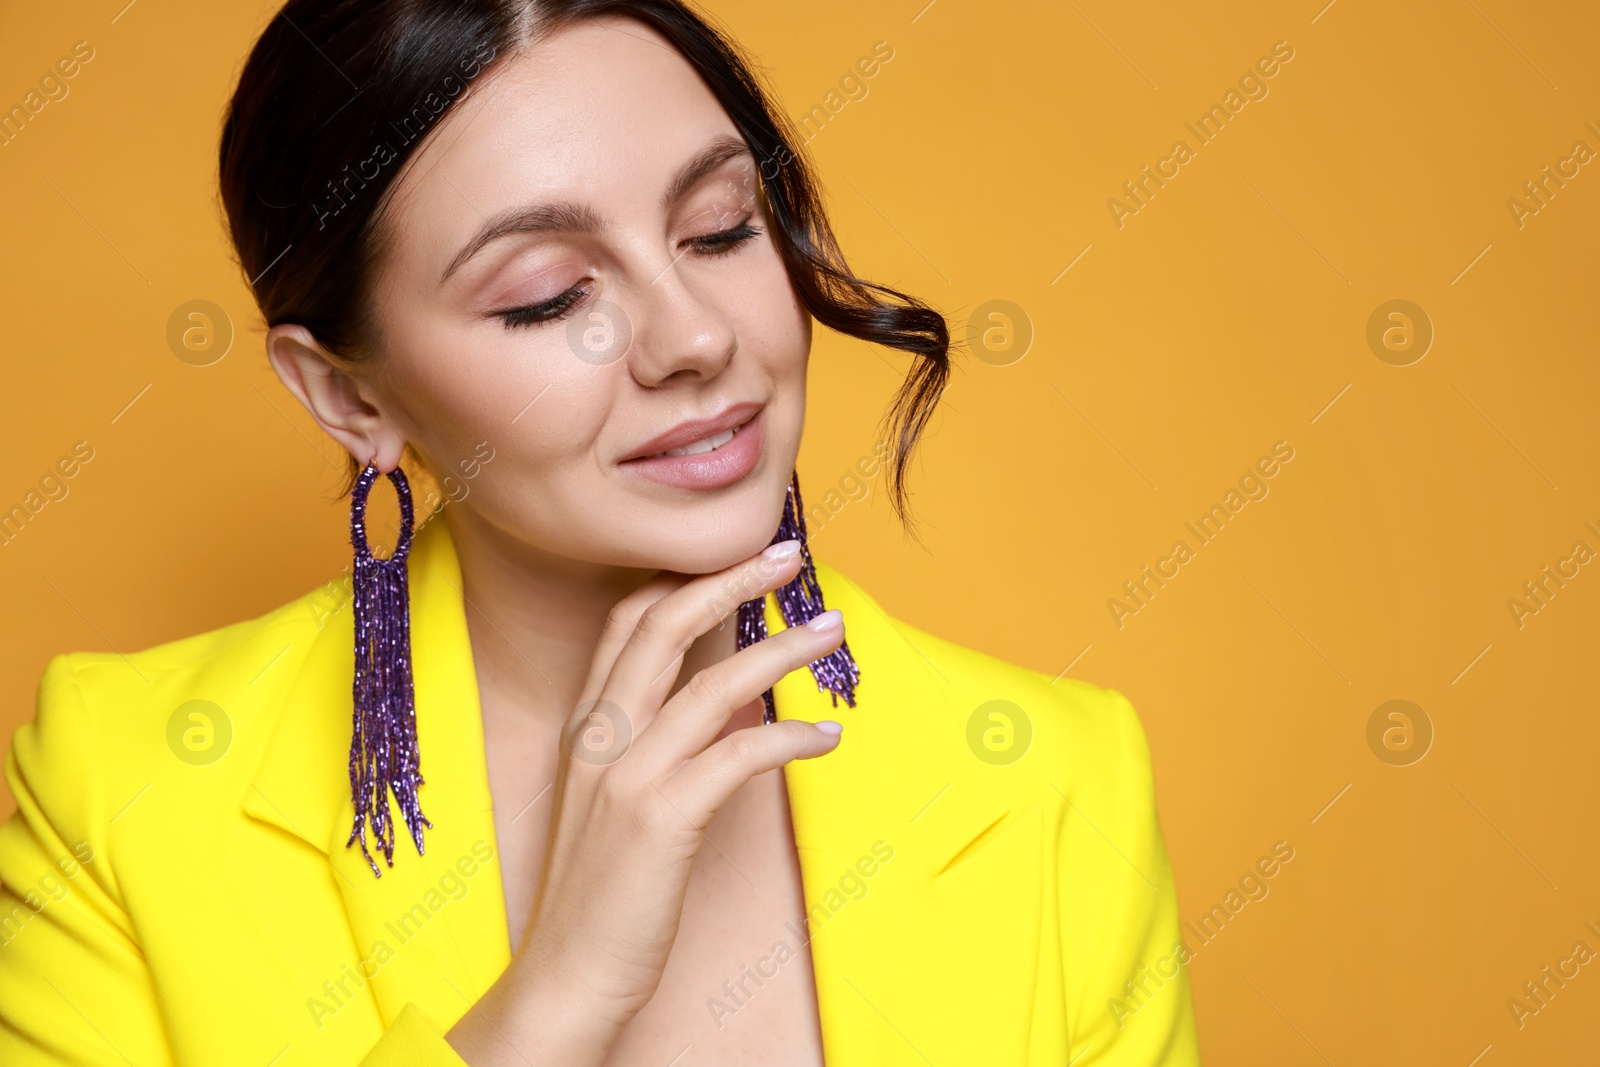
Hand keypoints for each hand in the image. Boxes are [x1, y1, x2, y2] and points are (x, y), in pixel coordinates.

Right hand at [444, 539, 844, 1063]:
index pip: (627, 621)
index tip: (740, 556)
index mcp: (585, 726)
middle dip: (733, 579)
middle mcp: (600, 737)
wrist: (568, 974)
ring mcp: (628, 776)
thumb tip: (729, 700)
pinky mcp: (662, 820)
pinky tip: (827, 738)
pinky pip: (741, 754)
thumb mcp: (612, 799)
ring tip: (829, 631)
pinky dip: (793, 738)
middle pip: (665, 625)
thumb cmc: (601, 889)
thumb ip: (652, 742)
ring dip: (782, 648)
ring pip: (714, 682)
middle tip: (790, 556)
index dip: (686, 578)